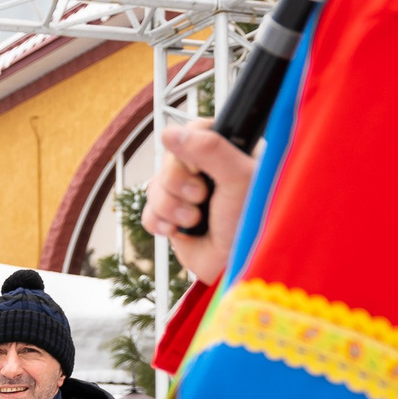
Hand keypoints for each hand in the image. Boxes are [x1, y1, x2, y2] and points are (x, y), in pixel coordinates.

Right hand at [142, 119, 256, 286]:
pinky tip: (181, 232)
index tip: (202, 169)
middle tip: (202, 198)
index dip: (189, 150)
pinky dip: (161, 223)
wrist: (236, 267)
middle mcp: (205, 170)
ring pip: (154, 188)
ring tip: (196, 220)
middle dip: (179, 185)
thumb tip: (169, 132)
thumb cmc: (249, 222)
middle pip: (168, 161)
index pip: (192, 131)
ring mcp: (185, 195)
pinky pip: (147, 212)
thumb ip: (209, 149)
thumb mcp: (237, 179)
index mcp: (226, 152)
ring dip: (171, 208)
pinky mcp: (172, 219)